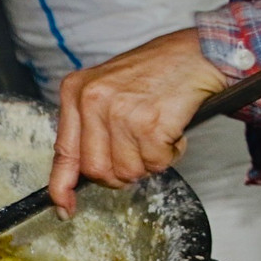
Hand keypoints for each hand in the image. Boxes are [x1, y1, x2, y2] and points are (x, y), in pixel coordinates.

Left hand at [49, 28, 228, 216]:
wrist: (197, 53)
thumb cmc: (155, 73)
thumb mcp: (107, 90)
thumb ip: (89, 127)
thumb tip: (78, 174)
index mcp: (75, 91)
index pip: (63, 152)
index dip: (63, 186)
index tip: (65, 207)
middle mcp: (92, 100)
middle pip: (96, 170)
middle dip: (120, 173)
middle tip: (138, 152)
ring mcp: (120, 112)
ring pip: (127, 171)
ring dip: (149, 161)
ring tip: (157, 132)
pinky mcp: (149, 123)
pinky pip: (155, 163)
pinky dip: (169, 154)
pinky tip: (171, 129)